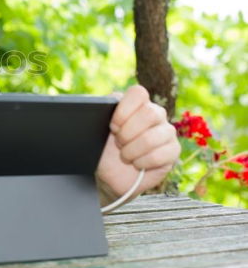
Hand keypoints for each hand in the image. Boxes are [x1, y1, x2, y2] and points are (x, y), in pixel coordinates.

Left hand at [95, 85, 180, 202]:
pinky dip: (142, 162)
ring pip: (152, 137)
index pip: (138, 93)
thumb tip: (95, 108)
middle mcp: (155, 113)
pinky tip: (137, 163)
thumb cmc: (104, 148)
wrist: (111, 174)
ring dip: (132, 150)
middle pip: (149, 113)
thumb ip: (99, 113)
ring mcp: (167, 131)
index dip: (124, 111)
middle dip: (127, 133)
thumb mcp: (96, 129)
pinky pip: (159, 155)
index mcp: (136, 103)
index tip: (112, 126)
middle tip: (118, 143)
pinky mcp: (173, 150)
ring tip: (125, 155)